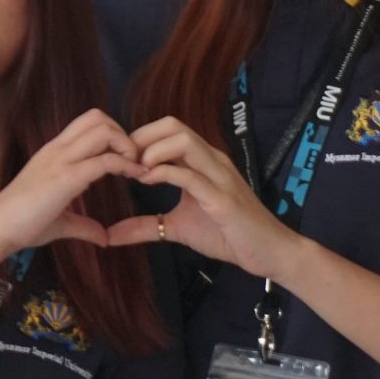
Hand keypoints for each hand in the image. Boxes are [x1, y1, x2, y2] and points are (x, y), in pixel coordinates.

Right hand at [0, 109, 137, 255]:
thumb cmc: (20, 225)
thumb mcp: (59, 223)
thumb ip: (83, 226)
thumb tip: (104, 237)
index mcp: (53, 154)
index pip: (87, 124)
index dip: (113, 136)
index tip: (126, 162)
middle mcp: (57, 150)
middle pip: (98, 118)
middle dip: (123, 135)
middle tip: (132, 162)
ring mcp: (61, 161)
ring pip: (103, 130)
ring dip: (126, 145)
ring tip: (134, 168)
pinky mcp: (66, 177)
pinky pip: (105, 159)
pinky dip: (126, 165)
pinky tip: (134, 177)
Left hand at [103, 116, 303, 281]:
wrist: (269, 253)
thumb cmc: (227, 236)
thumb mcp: (178, 228)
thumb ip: (145, 226)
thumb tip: (110, 235)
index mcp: (202, 162)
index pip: (167, 129)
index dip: (139, 138)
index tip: (120, 160)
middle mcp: (211, 161)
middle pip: (173, 125)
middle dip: (141, 138)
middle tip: (124, 163)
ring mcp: (219, 176)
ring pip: (183, 140)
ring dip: (152, 151)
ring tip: (136, 171)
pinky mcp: (223, 198)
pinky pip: (191, 175)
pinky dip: (165, 173)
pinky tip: (148, 182)